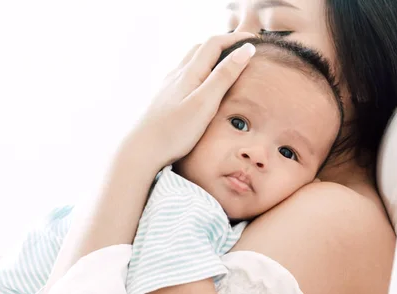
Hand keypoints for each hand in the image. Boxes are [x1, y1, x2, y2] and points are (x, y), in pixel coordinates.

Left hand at [128, 32, 256, 166]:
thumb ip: (224, 76)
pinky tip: (201, 85)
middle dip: (223, 44)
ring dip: (210, 56)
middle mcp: (176, 75)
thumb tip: (245, 50)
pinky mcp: (164, 99)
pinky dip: (199, 70)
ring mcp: (168, 87)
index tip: (254, 39)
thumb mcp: (205, 103)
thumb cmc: (174, 131)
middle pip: (201, 49)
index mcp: (189, 73)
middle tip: (242, 48)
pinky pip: (184, 76)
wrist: (141, 151)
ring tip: (225, 63)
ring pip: (191, 62)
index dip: (235, 38)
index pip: (214, 44)